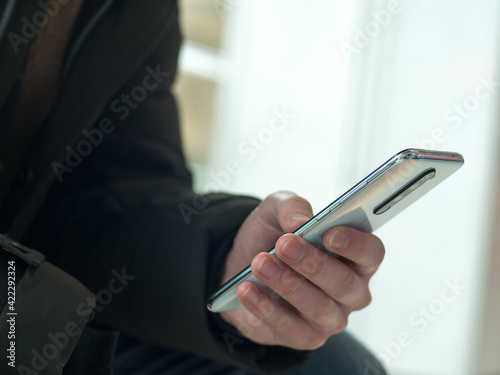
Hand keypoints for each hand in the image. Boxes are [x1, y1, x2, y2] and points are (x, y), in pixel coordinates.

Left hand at [220, 191, 384, 349]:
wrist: (241, 264)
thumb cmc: (272, 236)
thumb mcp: (276, 210)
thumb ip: (291, 207)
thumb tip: (299, 222)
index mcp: (354, 256)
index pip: (371, 253)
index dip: (355, 245)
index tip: (329, 233)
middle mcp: (350, 291)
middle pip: (345, 284)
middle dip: (313, 264)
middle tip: (284, 244)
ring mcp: (329, 318)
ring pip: (320, 309)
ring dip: (288, 285)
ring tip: (259, 263)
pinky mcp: (304, 337)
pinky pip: (290, 328)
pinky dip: (266, 308)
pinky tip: (247, 289)